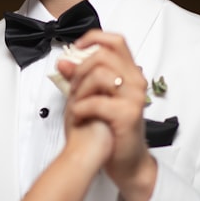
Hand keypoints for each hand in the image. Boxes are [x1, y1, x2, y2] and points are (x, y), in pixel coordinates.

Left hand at [58, 30, 157, 200]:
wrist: (126, 162)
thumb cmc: (111, 130)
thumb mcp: (93, 98)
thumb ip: (80, 79)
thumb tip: (63, 62)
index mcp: (130, 74)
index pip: (115, 41)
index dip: (93, 38)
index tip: (76, 48)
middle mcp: (136, 82)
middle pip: (104, 55)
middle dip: (81, 67)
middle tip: (72, 85)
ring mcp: (134, 97)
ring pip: (101, 74)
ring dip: (80, 87)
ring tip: (76, 101)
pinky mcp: (128, 114)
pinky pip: (97, 101)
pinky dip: (81, 107)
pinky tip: (78, 115)